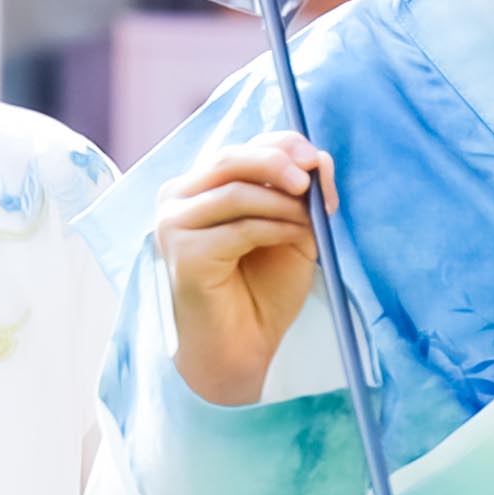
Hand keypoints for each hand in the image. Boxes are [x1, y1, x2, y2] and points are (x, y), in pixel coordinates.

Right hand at [159, 133, 330, 408]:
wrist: (242, 347)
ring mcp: (174, 225)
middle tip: (310, 180)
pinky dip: (274, 228)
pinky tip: (293, 240)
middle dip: (279, 163)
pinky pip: (239, 227)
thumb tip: (319, 158)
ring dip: (282, 204)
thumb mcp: (291, 229)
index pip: (241, 147)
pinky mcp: (184, 253)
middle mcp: (177, 198)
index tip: (319, 165)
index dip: (284, 147)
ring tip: (307, 225)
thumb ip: (299, 194)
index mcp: (200, 186)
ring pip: (236, 191)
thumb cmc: (263, 290)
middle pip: (230, 158)